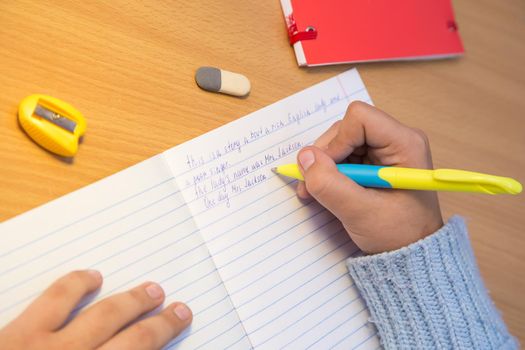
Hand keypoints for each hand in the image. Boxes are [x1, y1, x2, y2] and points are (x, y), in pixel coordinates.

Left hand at [0, 270, 191, 349]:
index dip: (163, 340)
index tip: (180, 324)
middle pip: (131, 340)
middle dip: (158, 323)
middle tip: (174, 307)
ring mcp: (43, 348)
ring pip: (100, 315)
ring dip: (128, 300)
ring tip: (148, 290)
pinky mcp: (14, 333)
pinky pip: (52, 298)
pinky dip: (75, 284)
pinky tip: (90, 277)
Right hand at [297, 102, 442, 252]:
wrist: (412, 253)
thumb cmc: (399, 235)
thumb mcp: (360, 213)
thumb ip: (330, 185)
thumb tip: (304, 157)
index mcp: (404, 144)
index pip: (359, 118)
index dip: (336, 142)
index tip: (327, 171)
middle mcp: (395, 140)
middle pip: (345, 128)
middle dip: (325, 156)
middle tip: (314, 186)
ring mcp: (384, 150)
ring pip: (339, 142)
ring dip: (323, 166)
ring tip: (316, 192)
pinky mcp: (373, 161)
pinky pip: (342, 155)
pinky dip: (328, 172)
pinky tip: (324, 191)